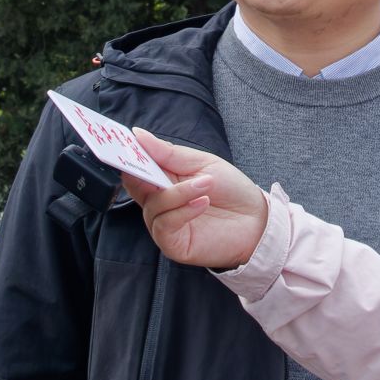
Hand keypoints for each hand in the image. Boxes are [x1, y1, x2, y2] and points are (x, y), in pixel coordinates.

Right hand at [122, 129, 268, 268]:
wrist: (258, 221)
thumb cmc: (231, 190)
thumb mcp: (202, 163)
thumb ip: (168, 153)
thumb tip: (138, 134)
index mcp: (162, 180)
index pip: (134, 167)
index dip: (126, 153)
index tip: (122, 139)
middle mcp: (158, 202)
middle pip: (135, 185)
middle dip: (141, 171)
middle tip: (156, 162)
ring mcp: (163, 224)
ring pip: (153, 206)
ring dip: (178, 193)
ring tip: (205, 185)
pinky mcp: (172, 244)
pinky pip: (165, 225)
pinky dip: (182, 211)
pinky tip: (202, 203)